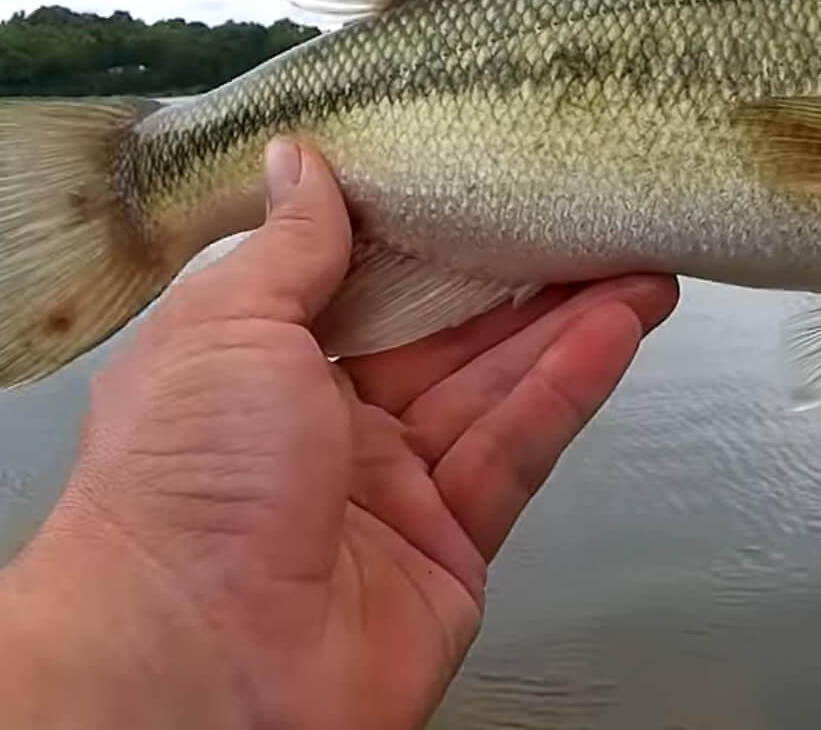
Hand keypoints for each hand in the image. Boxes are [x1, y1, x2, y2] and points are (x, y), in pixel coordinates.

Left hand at [0, 139, 676, 729]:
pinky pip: (514, 451)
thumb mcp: (227, 325)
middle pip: (440, 332)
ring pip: (492, 386)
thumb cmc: (180, 485)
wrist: (195, 660)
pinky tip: (616, 329)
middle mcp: (321, 425)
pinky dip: (566, 388)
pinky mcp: (449, 548)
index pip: (353, 278)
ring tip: (640, 258)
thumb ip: (288, 245)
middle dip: (516, 272)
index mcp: (250, 364)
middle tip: (587, 210)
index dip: (421, 228)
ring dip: (567, 321)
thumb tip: (300, 161)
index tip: (483, 170)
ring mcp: (389, 489)